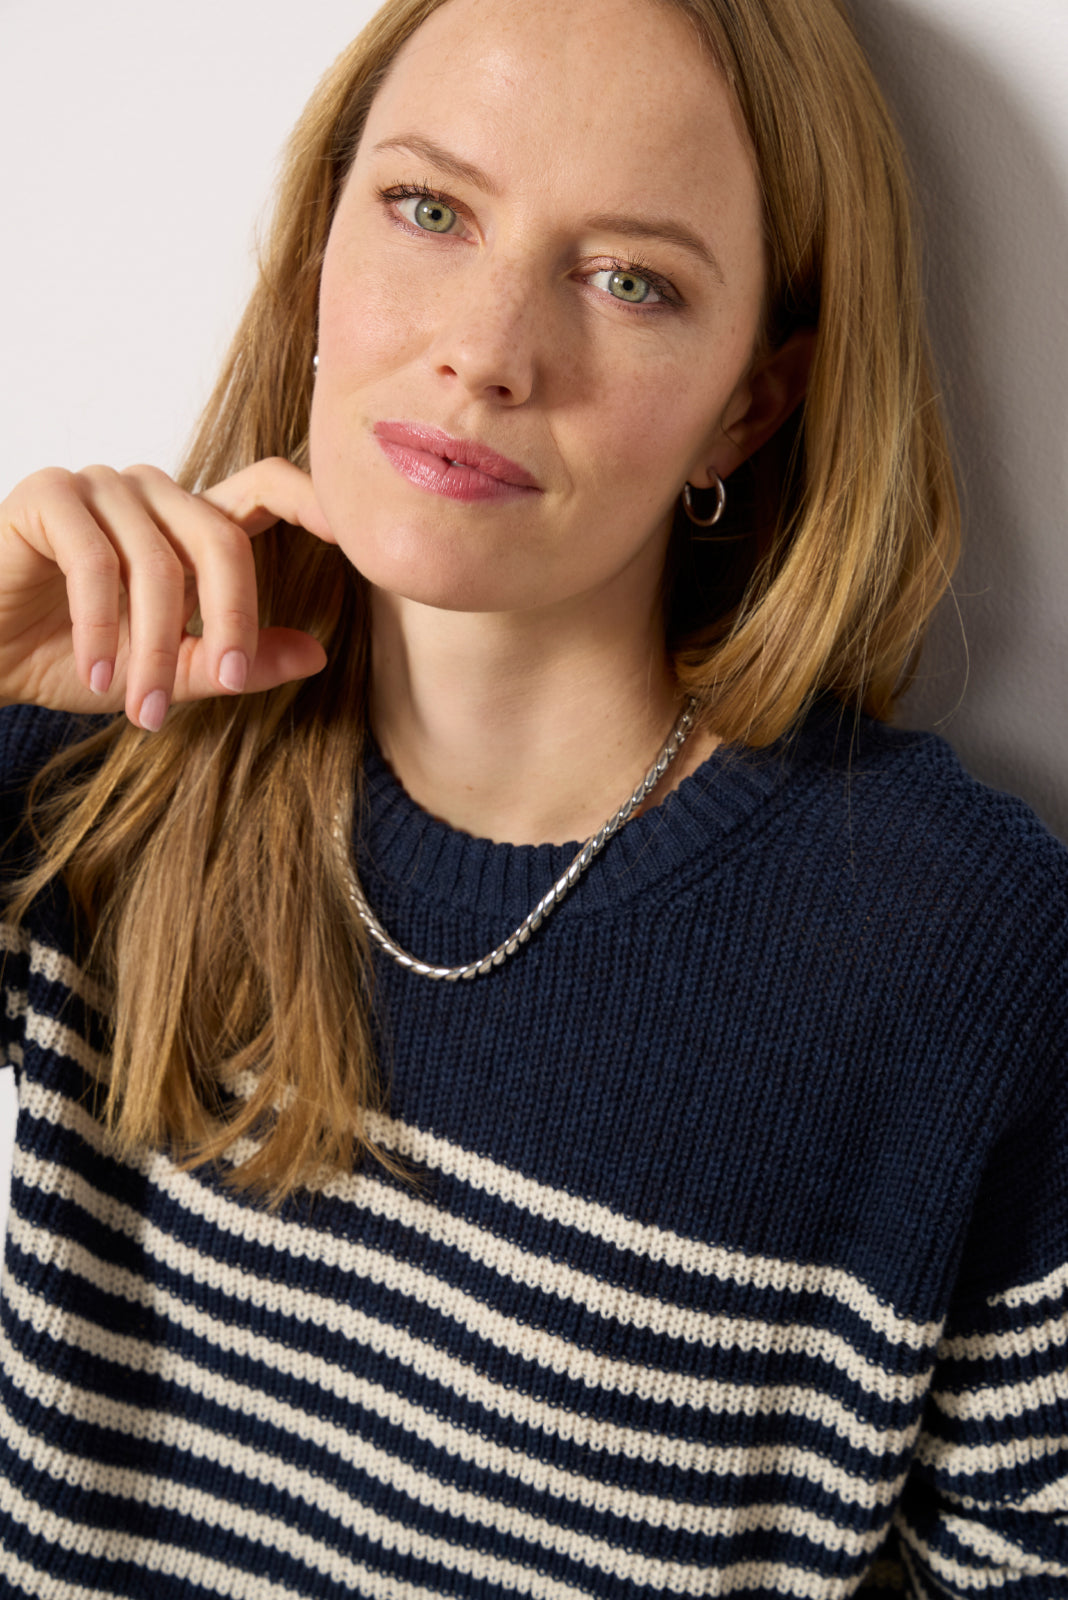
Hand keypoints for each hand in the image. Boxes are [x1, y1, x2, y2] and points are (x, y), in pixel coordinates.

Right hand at [0, 458, 331, 727]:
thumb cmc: (74, 657)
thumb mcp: (167, 673)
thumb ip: (234, 661)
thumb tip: (316, 655)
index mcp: (192, 523)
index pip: (269, 488)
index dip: (315, 499)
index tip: (354, 536)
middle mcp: (155, 493)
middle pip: (224, 538)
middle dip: (230, 620)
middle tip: (224, 682)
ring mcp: (102, 486)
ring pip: (159, 561)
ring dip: (155, 645)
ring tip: (140, 708)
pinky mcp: (49, 494)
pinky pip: (96, 560)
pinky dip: (101, 626)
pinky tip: (98, 673)